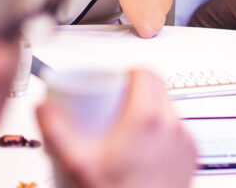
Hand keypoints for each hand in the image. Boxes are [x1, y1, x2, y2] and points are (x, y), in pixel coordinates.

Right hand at [36, 70, 196, 187]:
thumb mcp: (77, 163)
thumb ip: (56, 131)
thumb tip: (44, 107)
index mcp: (148, 119)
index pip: (145, 73)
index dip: (128, 72)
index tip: (114, 81)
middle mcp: (172, 126)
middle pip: (158, 88)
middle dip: (136, 90)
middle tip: (114, 104)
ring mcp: (185, 141)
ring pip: (169, 109)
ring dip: (150, 109)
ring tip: (126, 126)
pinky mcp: (191, 155)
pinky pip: (177, 131)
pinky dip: (162, 131)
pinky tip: (144, 145)